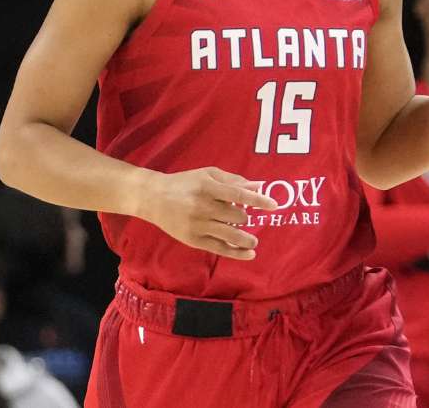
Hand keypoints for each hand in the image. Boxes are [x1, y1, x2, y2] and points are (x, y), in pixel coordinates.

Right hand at [140, 167, 277, 259]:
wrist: (154, 198)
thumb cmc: (185, 183)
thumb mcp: (208, 175)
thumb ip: (233, 180)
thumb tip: (258, 186)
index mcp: (208, 188)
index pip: (239, 195)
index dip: (258, 201)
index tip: (274, 206)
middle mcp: (203, 207)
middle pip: (236, 216)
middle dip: (244, 217)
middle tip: (242, 216)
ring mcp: (198, 225)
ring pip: (231, 235)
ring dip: (247, 239)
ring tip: (254, 240)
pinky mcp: (194, 240)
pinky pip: (220, 248)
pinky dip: (237, 253)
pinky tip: (250, 253)